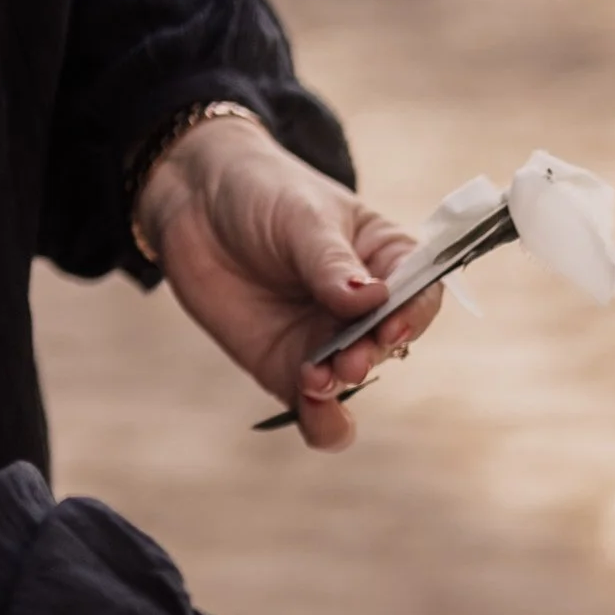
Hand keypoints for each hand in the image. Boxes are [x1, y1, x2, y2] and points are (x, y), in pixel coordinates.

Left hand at [136, 112, 442, 451]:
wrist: (194, 201)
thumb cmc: (262, 192)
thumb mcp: (301, 217)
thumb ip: (332, 262)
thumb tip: (370, 299)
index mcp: (387, 259)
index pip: (420, 293)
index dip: (412, 315)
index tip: (391, 325)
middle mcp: (366, 308)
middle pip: (388, 343)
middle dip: (371, 354)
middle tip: (350, 359)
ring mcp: (328, 341)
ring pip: (353, 380)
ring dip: (343, 386)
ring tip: (318, 378)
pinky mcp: (289, 368)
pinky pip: (318, 410)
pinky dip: (324, 422)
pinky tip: (314, 413)